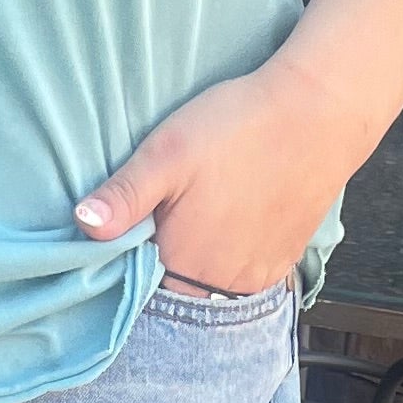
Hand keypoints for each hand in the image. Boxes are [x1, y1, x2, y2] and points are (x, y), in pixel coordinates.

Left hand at [74, 47, 375, 294]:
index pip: (138, 284)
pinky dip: (232, 258)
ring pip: (210, 284)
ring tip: (206, 211)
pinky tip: (234, 219)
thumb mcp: (167, 152)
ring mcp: (255, 279)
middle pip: (175, 288)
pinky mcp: (281, 264)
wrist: (318, 115)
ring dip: (199, 261)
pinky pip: (244, 276)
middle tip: (174, 209)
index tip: (134, 226)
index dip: (129, 258)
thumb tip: (83, 226)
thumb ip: (124, 196)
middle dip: (164, 260)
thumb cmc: (239, 126)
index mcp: (182, 265)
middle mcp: (219, 285)